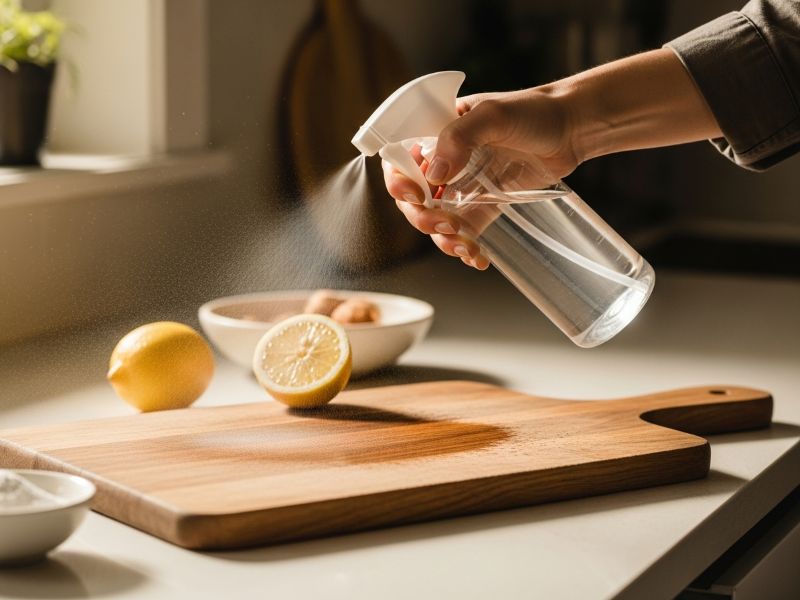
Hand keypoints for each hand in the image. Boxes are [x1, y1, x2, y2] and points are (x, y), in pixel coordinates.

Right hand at [383, 49, 720, 269]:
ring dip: (442, 238)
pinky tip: (476, 257)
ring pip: (435, 220)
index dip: (399, 182)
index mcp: (435, 135)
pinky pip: (464, 231)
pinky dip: (464, 248)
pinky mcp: (484, 206)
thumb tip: (433, 174)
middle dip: (422, 217)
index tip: (415, 195)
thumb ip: (459, 138)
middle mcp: (443, 163)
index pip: (400, 162)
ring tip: (464, 245)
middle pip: (413, 198)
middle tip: (443, 223)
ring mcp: (462, 187)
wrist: (572, 127)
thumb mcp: (493, 116)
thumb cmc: (532, 111)